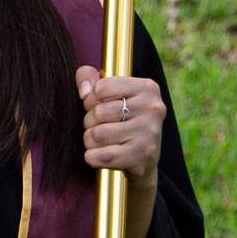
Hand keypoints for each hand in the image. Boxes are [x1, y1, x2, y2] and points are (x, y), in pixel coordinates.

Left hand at [76, 66, 163, 187]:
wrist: (143, 158)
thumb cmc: (123, 120)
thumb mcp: (112, 95)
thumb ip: (91, 80)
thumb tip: (84, 89)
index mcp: (147, 88)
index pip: (101, 88)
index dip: (90, 99)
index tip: (98, 106)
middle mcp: (152, 108)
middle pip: (98, 112)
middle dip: (90, 122)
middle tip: (101, 127)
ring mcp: (149, 133)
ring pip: (97, 135)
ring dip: (90, 140)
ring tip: (101, 141)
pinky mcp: (142, 156)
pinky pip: (101, 156)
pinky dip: (93, 157)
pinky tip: (102, 155)